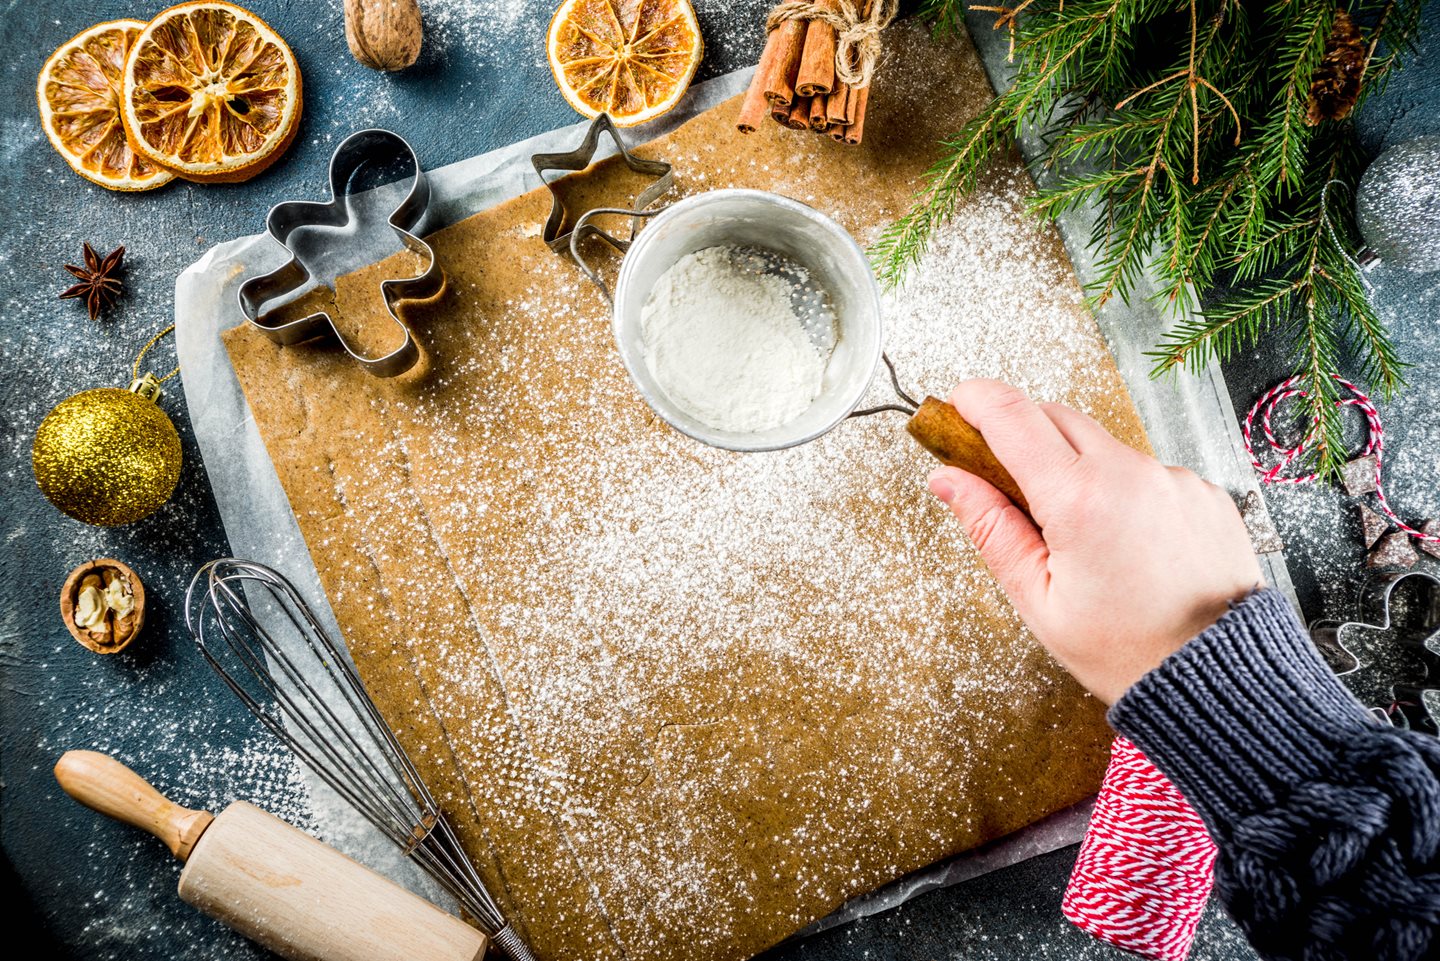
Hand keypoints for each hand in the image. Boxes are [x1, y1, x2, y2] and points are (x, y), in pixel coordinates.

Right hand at [926, 380, 1262, 704]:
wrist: (1219, 678)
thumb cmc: (1127, 652)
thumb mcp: (1038, 599)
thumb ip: (990, 529)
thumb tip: (948, 479)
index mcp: (1081, 500)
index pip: (1012, 416)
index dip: (974, 400)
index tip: (955, 405)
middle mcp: (1132, 474)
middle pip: (1055, 417)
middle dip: (1019, 434)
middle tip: (1000, 479)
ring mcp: (1174, 479)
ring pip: (1102, 446)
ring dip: (1075, 468)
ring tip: (1077, 537)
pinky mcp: (1204, 491)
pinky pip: (1146, 472)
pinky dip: (1122, 492)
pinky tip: (1125, 543)